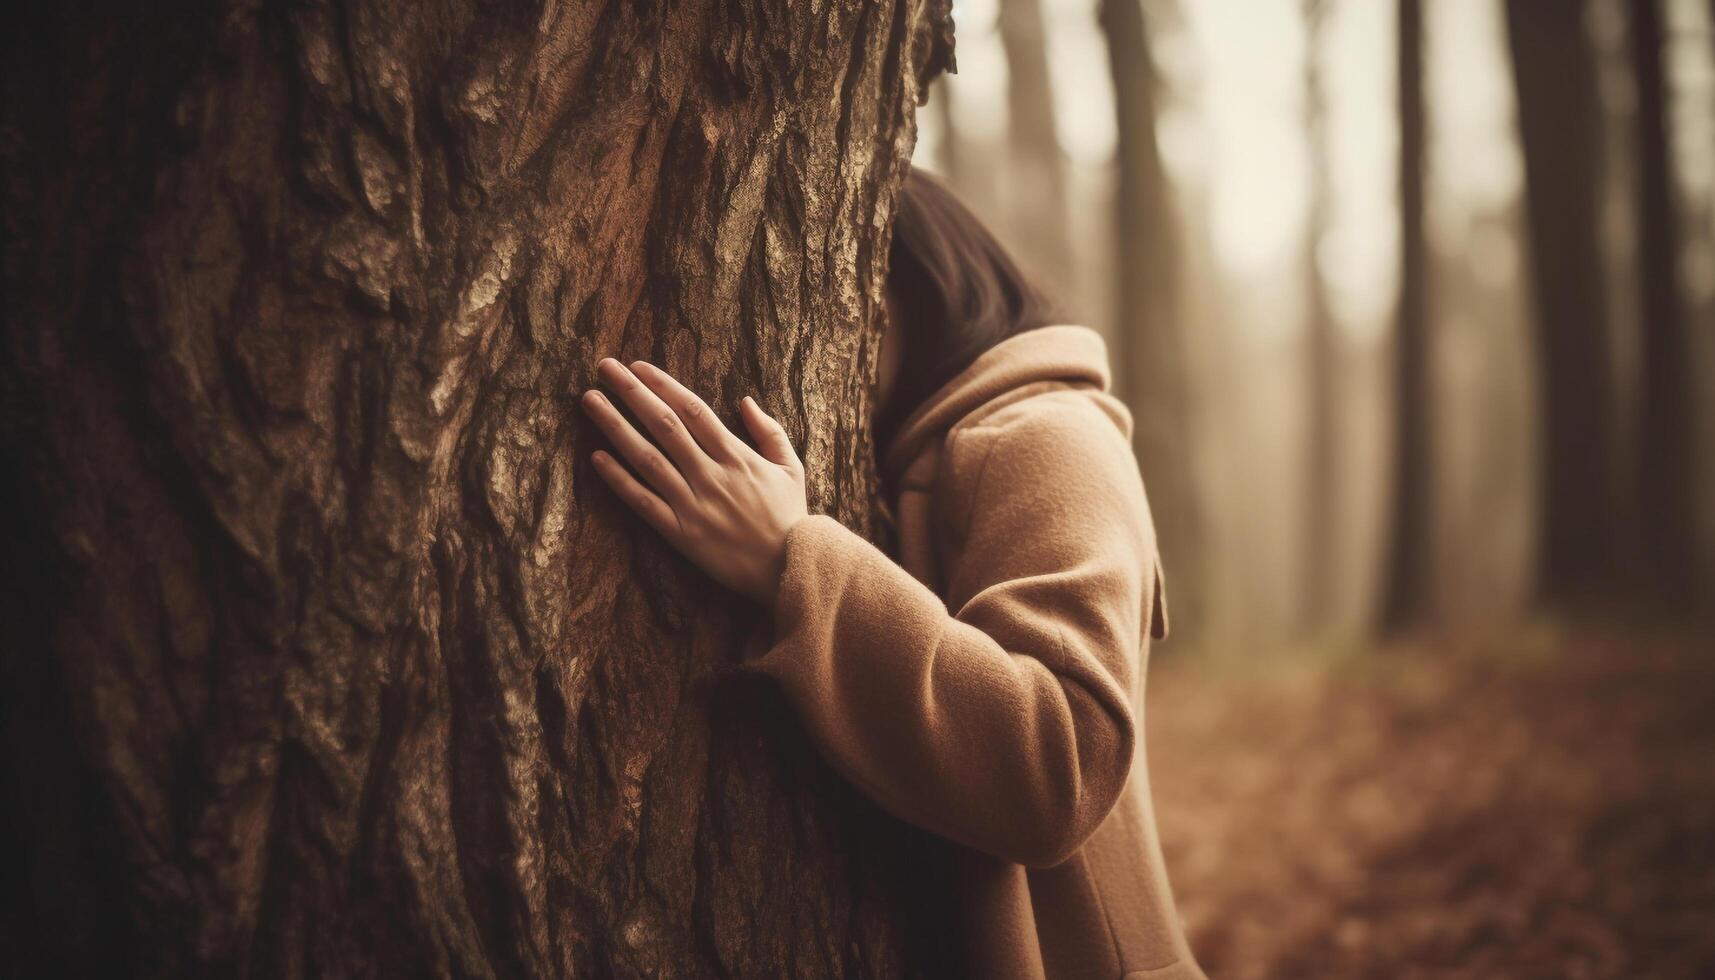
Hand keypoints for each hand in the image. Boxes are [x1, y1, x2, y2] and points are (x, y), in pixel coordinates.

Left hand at [580, 357, 808, 608]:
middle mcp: (711, 475)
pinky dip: (619, 479)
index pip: (693, 410)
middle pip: (664, 425)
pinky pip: (644, 502)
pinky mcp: (681, 533)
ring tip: (590, 401)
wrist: (789, 569)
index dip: (663, 385)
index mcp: (737, 456)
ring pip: (647, 458)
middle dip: (632, 393)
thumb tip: (745, 400)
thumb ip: (769, 432)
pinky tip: (597, 458)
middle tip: (605, 367)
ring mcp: (693, 503)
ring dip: (616, 426)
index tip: (638, 366)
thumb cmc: (790, 517)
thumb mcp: (792, 468)